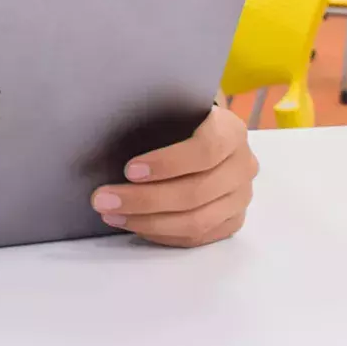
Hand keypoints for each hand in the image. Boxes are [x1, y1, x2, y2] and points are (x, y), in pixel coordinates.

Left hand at [91, 105, 255, 247]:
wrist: (201, 133)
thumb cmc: (178, 119)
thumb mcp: (170, 109)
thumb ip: (153, 120)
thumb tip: (104, 138)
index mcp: (231, 131)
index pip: (205, 150)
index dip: (167, 163)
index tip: (129, 170)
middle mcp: (243, 165)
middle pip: (196, 192)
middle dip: (144, 199)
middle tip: (103, 199)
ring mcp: (240, 197)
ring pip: (196, 221)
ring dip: (147, 222)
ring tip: (111, 214)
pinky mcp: (232, 220)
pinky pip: (197, 237)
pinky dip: (162, 234)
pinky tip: (134, 225)